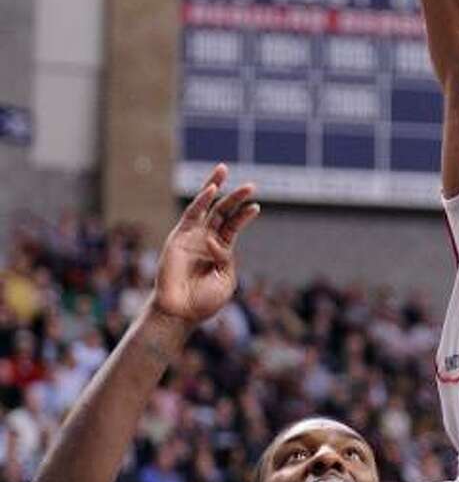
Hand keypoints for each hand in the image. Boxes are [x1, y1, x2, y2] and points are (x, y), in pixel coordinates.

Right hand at [150, 166, 258, 330]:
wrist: (181, 312)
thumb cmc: (204, 301)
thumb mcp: (226, 280)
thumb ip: (226, 258)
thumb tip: (217, 241)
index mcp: (221, 251)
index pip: (233, 226)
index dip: (244, 215)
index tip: (256, 206)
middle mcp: (207, 239)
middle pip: (223, 212)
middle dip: (236, 197)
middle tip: (251, 185)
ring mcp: (192, 236)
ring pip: (206, 207)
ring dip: (215, 187)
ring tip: (224, 169)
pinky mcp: (179, 236)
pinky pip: (191, 215)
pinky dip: (201, 201)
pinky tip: (212, 189)